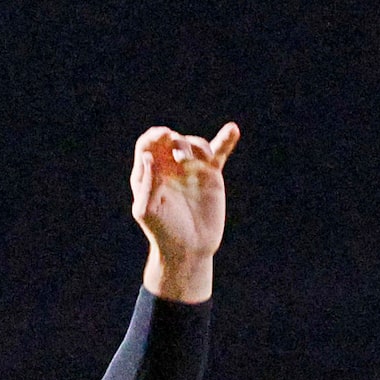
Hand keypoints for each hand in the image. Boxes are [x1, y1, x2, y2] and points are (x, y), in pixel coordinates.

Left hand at [129, 122, 238, 300]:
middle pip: (171, 140)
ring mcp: (192, 169)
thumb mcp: (147, 211)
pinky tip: (233, 129)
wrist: (189, 250)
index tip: (162, 136)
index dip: (154, 136)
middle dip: (176, 142)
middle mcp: (170, 167)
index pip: (148, 145)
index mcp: (150, 173)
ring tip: (193, 163)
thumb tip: (149, 156)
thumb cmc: (163, 232)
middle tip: (181, 158)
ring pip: (194, 144)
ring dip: (195, 147)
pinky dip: (226, 140)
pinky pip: (219, 153)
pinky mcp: (211, 175)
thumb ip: (147, 184)